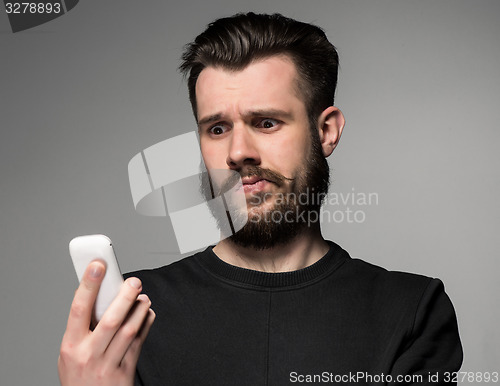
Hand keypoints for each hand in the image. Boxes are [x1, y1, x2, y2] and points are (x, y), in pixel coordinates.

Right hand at [58, 260, 154, 385]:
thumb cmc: (79, 376)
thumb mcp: (70, 352)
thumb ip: (83, 327)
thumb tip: (101, 294)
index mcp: (70, 346)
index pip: (78, 309)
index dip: (88, 284)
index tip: (98, 265)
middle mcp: (89, 355)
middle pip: (111, 319)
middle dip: (124, 296)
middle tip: (134, 281)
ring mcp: (108, 364)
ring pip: (129, 330)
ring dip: (139, 309)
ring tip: (142, 297)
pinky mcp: (126, 370)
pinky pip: (140, 341)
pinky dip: (146, 322)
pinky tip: (146, 313)